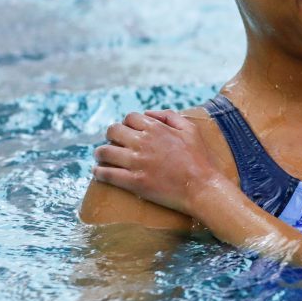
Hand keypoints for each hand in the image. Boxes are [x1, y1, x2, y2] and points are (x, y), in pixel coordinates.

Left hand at [92, 110, 222, 214]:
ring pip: (104, 152)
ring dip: (101, 154)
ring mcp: (136, 162)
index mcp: (156, 128)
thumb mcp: (191, 130)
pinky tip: (100, 173)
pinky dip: (99, 172)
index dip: (127, 124)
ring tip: (103, 158)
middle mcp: (142, 142)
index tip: (128, 132)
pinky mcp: (133, 181)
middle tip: (115, 144)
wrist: (202, 188)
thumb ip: (169, 116)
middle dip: (111, 136)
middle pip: (112, 131)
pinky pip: (106, 174)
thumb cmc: (200, 159)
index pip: (129, 118)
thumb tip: (148, 112)